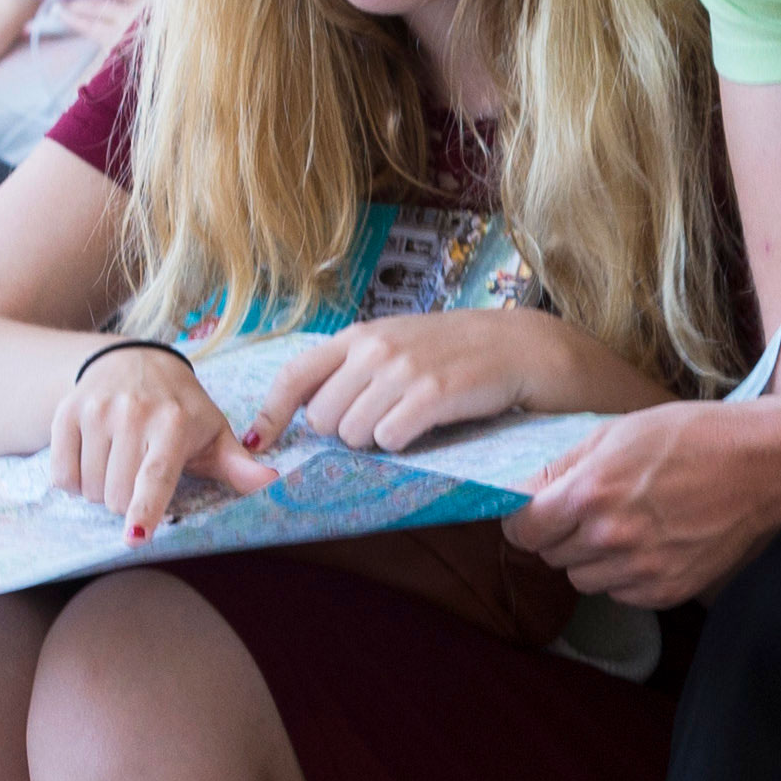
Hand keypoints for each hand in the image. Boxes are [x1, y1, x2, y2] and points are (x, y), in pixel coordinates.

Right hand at [45, 343, 279, 543]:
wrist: (134, 360)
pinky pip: (62, 474)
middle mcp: (132, 413)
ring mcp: (96, 411)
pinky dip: (74, 481)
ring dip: (102, 492)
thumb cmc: (181, 407)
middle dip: (128, 503)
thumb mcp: (214, 431)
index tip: (135, 538)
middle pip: (118, 495)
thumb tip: (272, 481)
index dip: (144, 510)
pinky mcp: (67, 412)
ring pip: (90, 488)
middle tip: (140, 476)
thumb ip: (239, 464)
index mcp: (173, 423)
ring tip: (119, 465)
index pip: (155, 475)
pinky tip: (94, 460)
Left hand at [249, 308, 575, 452]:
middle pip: (324, 419)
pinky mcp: (432, 393)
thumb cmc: (456, 352)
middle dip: (346, 433)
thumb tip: (309, 412)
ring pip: (354, 434)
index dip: (271, 414)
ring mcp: (403, 369)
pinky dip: (404, 443)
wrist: (521, 347)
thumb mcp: (398, 346)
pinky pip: (391, 438)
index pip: (294, 376)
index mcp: (359, 337)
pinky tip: (427, 426)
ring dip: (378, 440)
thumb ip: (354, 370)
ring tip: (410, 420)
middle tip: (383, 423)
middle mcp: (374, 349)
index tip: (259, 442)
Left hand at [505, 400, 780, 605]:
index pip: (523, 530)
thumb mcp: (617, 431)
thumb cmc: (690, 437)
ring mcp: (640, 570)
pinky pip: (620, 593)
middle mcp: (610, 538)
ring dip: (593, 558)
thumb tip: (517, 490)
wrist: (761, 466)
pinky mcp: (666, 591)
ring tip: (627, 524)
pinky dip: (626, 574)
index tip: (537, 512)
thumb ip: (562, 465)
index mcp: (590, 494)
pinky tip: (652, 543)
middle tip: (594, 508)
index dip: (525, 520)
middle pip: (551, 556)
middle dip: (562, 534)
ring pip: (583, 579)